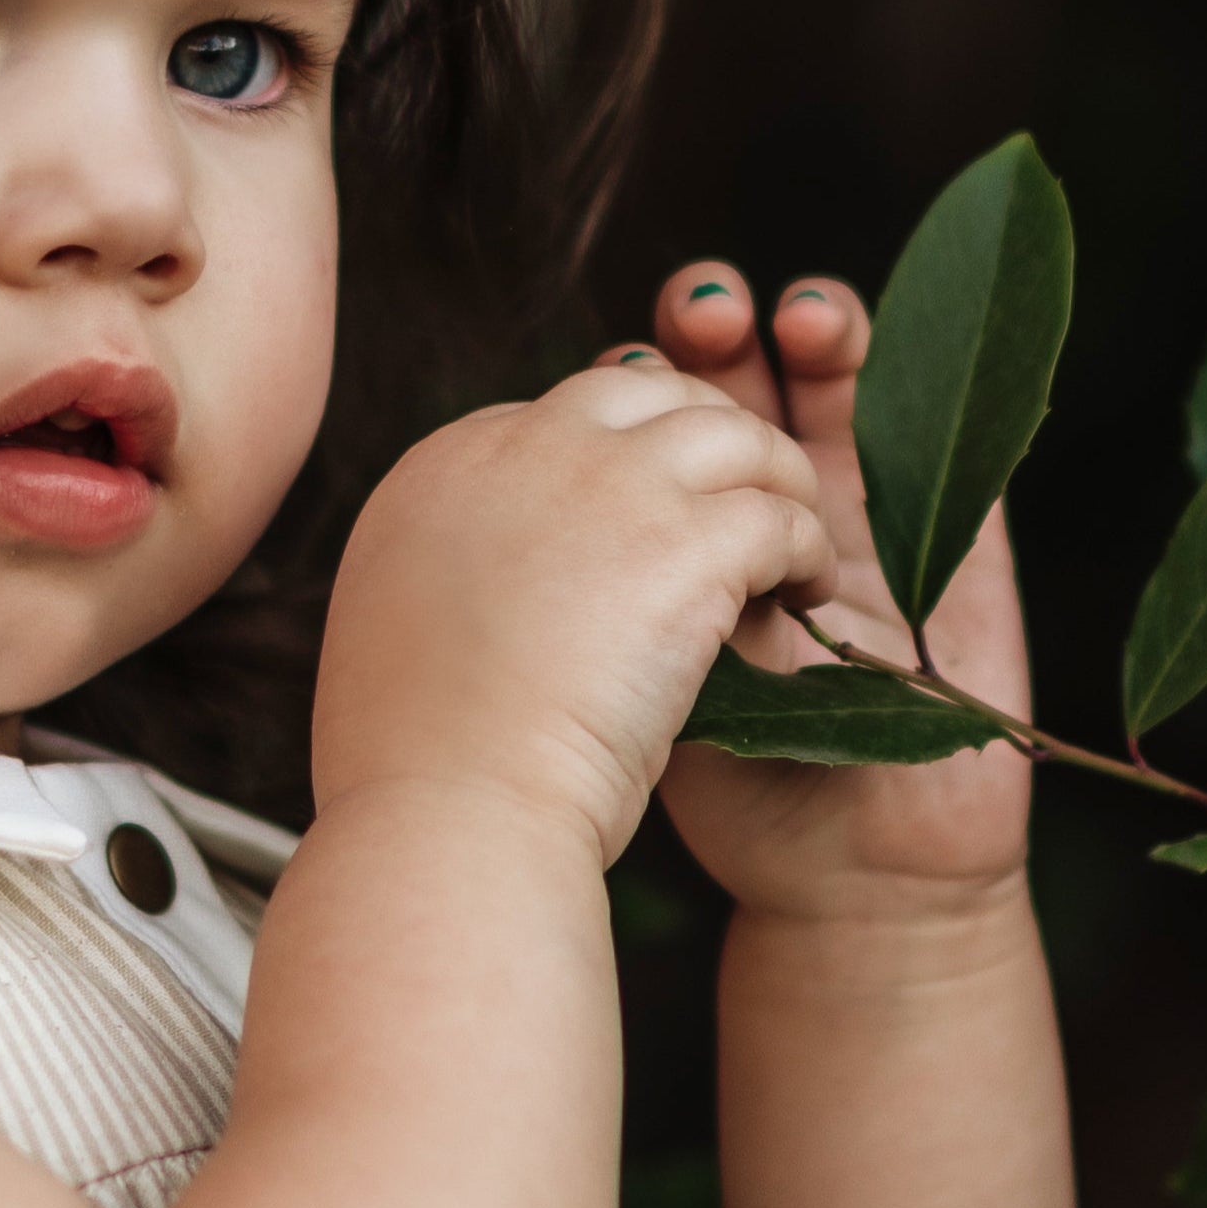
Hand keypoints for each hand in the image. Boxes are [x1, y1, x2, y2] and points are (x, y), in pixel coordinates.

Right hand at [312, 358, 842, 863]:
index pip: (557, 419)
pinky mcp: (683, 540)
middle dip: (705, 436)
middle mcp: (520, 448)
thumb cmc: (419, 766)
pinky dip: (806, 546)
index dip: (620, 458)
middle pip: (644, 394)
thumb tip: (487, 586)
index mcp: (442, 468)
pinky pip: (777, 511)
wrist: (451, 813)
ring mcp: (607, 485)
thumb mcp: (397, 630)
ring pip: (730, 434)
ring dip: (774, 479)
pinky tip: (809, 594)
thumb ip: (446, 576)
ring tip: (797, 544)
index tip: (654, 515)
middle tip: (744, 500)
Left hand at [637, 263, 1035, 919]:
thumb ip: (644, 588)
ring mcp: (861, 509)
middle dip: (709, 327)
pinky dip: (894, 366)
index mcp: (672, 538)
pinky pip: (937, 424)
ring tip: (790, 319)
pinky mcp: (953, 529)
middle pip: (728, 375)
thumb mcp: (666, 680)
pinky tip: (842, 341)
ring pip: (827, 380)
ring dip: (806, 325)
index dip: (627, 388)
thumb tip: (586, 509)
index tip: (610, 382)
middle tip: (701, 318)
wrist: (854, 867)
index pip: (641, 425)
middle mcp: (760, 506)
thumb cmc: (741, 793)